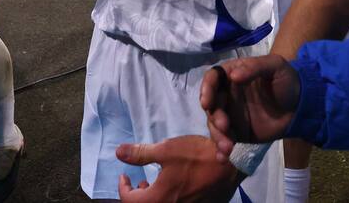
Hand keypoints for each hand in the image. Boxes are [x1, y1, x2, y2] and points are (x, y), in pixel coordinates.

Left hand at [115, 135, 241, 202]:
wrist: (230, 166)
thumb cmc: (197, 157)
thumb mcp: (166, 150)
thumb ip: (140, 153)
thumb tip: (118, 152)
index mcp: (156, 199)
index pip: (128, 200)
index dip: (123, 187)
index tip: (124, 175)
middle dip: (137, 196)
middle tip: (139, 182)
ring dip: (152, 198)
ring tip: (154, 185)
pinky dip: (167, 199)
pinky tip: (174, 187)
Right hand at [200, 55, 301, 158]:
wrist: (300, 107)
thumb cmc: (287, 81)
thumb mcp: (275, 66)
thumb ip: (255, 67)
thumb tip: (233, 76)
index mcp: (233, 74)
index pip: (213, 78)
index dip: (206, 89)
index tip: (207, 103)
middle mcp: (227, 94)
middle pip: (212, 105)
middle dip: (215, 117)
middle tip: (225, 126)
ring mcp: (231, 114)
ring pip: (215, 124)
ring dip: (218, 136)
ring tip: (229, 147)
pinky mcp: (236, 132)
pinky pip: (224, 140)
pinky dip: (221, 150)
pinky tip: (224, 158)